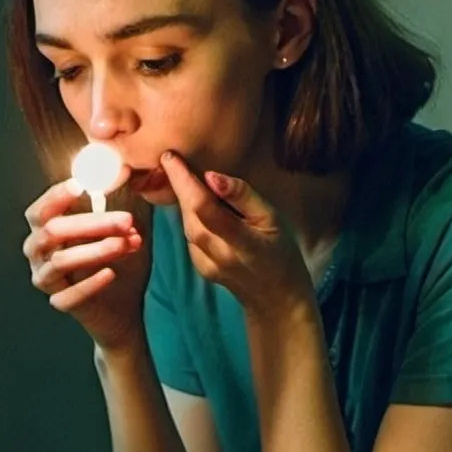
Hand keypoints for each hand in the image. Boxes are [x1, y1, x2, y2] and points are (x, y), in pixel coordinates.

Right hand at [22, 173, 152, 351]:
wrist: (121, 306)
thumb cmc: (115, 258)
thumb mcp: (119, 226)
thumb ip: (116, 200)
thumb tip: (124, 169)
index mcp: (47, 227)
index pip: (42, 209)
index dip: (57, 196)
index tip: (80, 185)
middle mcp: (38, 251)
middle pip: (53, 231)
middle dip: (91, 222)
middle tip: (125, 219)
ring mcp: (46, 278)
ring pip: (61, 261)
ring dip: (96, 250)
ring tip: (125, 243)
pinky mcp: (59, 302)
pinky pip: (69, 296)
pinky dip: (90, 284)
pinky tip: (111, 274)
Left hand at [160, 151, 311, 319]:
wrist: (276, 295)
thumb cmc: (281, 249)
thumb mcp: (272, 218)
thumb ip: (243, 197)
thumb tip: (211, 176)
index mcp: (241, 242)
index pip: (204, 208)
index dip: (184, 181)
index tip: (170, 157)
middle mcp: (218, 256)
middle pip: (189, 215)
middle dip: (178, 185)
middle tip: (171, 158)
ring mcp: (205, 265)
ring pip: (186, 224)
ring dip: (182, 198)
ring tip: (180, 174)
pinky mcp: (199, 268)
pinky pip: (189, 235)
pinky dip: (189, 215)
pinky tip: (194, 202)